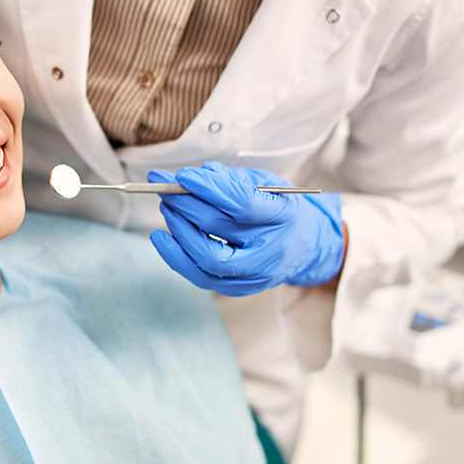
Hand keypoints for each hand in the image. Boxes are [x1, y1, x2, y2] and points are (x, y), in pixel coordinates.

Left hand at [148, 161, 343, 295]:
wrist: (302, 247)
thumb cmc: (279, 209)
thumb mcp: (267, 184)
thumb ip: (235, 179)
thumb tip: (201, 175)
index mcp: (283, 215)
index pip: (242, 203)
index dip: (209, 188)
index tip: (183, 175)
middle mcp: (270, 249)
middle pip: (219, 228)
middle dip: (185, 204)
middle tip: (166, 187)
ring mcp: (254, 274)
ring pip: (208, 257)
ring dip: (179, 229)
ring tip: (167, 206)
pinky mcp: (237, 288)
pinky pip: (201, 276)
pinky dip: (176, 256)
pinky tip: (161, 238)